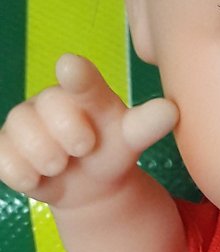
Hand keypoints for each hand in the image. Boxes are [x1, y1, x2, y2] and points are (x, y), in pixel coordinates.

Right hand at [0, 55, 176, 210]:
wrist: (89, 184)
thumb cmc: (111, 149)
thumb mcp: (131, 138)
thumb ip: (146, 124)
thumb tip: (171, 110)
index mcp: (84, 92)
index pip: (80, 78)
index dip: (76, 73)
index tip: (70, 67)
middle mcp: (50, 100)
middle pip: (50, 108)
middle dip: (69, 134)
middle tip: (84, 148)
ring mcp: (24, 122)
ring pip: (23, 134)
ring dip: (47, 159)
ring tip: (63, 165)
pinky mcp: (6, 147)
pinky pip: (4, 159)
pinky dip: (22, 174)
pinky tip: (38, 178)